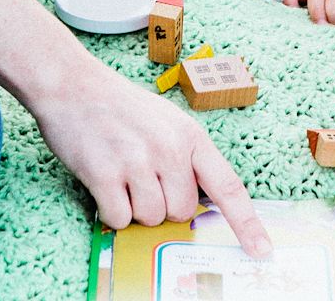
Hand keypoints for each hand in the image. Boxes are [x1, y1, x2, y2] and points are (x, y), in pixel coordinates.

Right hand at [31, 63, 271, 256]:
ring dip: (135, 207)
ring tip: (121, 174)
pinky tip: (104, 183)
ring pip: (151, 218)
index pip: (227, 186)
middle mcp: (169, 148)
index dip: (247, 223)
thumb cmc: (121, 106)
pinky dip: (111, 211)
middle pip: (181, 212)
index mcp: (190, 136)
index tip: (262, 251)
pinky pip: (120, 219)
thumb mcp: (167, 121)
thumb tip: (193, 206)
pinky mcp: (104, 173)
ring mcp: (136, 161)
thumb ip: (185, 158)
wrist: (72, 83)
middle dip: (163, 205)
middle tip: (141, 177)